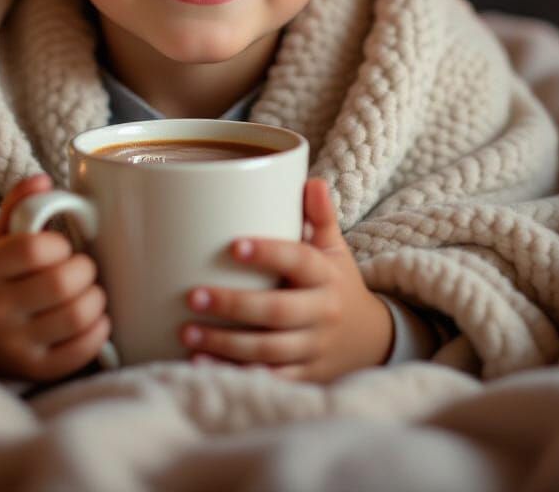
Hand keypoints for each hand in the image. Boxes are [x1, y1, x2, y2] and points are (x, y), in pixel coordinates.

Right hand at [0, 173, 110, 381]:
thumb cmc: (1, 278)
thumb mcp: (0, 239)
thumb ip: (20, 205)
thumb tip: (43, 179)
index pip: (33, 249)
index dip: (59, 244)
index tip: (62, 247)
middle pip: (61, 283)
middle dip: (85, 269)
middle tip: (83, 268)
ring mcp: (16, 344)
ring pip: (76, 316)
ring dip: (96, 298)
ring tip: (89, 291)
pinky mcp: (36, 370)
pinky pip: (82, 350)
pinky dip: (99, 329)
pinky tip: (93, 317)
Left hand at [178, 178, 393, 382]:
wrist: (371, 338)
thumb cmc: (337, 283)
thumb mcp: (335, 249)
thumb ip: (320, 216)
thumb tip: (310, 180)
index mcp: (327, 275)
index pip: (299, 261)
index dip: (268, 253)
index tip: (233, 246)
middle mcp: (323, 312)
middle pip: (279, 311)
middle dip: (235, 306)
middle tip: (194, 297)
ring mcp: (314, 348)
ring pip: (270, 349)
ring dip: (226, 344)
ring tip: (187, 333)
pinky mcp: (305, 376)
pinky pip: (270, 377)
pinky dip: (236, 374)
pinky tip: (202, 365)